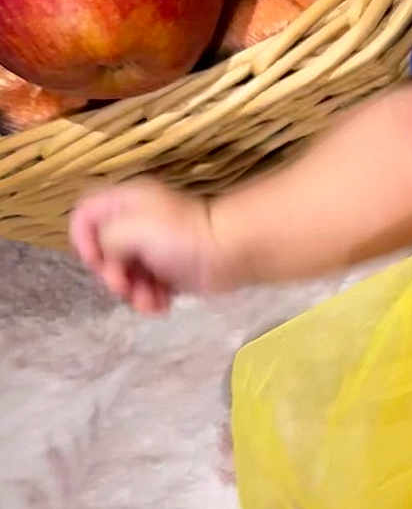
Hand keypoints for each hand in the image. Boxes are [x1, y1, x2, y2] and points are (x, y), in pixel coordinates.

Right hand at [69, 179, 228, 314]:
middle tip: (125, 285)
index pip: (84, 215)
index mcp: (125, 204)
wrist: (231, 253)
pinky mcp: (167, 272)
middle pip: (102, 253)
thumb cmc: (181, 236)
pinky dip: (149, 300)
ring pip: (124, 276)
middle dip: (111, 275)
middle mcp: (135, 224)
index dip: (83, 240)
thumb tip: (110, 259)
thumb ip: (107, 239)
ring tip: (150, 300)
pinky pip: (145, 289)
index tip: (97, 261)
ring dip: (132, 294)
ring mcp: (151, 250)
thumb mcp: (133, 228)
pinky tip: (161, 305)